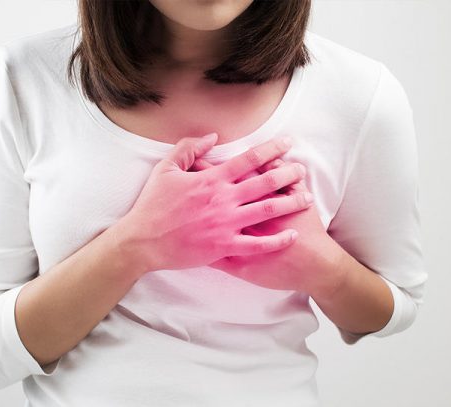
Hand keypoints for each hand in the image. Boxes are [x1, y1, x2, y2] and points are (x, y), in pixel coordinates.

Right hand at [115, 133, 313, 272]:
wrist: (143, 240)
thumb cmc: (153, 204)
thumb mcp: (165, 169)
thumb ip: (189, 149)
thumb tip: (212, 138)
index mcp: (212, 179)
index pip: (249, 159)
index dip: (272, 149)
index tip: (288, 143)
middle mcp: (223, 199)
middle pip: (265, 183)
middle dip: (288, 174)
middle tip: (303, 170)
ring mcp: (225, 224)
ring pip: (267, 211)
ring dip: (290, 203)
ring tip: (307, 198)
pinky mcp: (223, 246)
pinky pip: (256, 245)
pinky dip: (276, 241)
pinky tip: (291, 236)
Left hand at [191, 155, 342, 294]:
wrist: (314, 265)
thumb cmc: (308, 230)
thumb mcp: (300, 197)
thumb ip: (282, 176)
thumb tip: (270, 160)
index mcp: (251, 199)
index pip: (223, 177)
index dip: (206, 167)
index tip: (195, 161)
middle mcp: (238, 217)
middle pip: (207, 198)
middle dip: (192, 187)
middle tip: (179, 178)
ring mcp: (234, 240)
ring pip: (204, 227)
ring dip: (191, 216)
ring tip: (178, 207)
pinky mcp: (235, 261)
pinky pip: (211, 256)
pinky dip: (199, 250)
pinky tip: (189, 245)